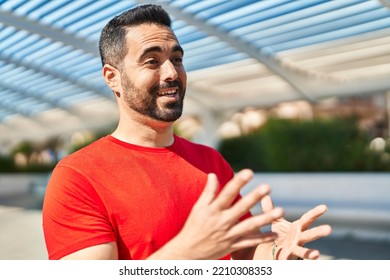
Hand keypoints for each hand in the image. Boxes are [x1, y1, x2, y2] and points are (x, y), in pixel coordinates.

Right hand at [158, 169, 283, 259]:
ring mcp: (228, 234)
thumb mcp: (198, 207)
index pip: (227, 192)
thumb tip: (213, 174)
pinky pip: (250, 242)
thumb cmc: (193, 226)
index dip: (238, 182)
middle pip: (241, 207)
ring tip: (280, 211)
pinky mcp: (232, 246)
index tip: (249, 172)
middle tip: (267, 187)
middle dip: (254, 197)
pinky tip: (275, 233)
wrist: (187, 251)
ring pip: (249, 226)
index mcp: (213, 210)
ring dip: (265, 219)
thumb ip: (208, 191)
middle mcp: (222, 221)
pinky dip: (262, 239)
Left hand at [261, 193, 331, 259]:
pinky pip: (291, 262)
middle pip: (310, 235)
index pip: (308, 219)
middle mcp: (299, 239)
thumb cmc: (279, 234)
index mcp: (298, 227)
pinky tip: (298, 266)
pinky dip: (294, 264)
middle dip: (319, 232)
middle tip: (329, 229)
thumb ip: (270, 209)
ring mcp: (295, 250)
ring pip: (304, 252)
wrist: (273, 251)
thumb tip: (263, 194)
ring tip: (317, 254)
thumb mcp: (275, 221)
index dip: (316, 213)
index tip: (325, 207)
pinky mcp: (288, 259)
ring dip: (310, 253)